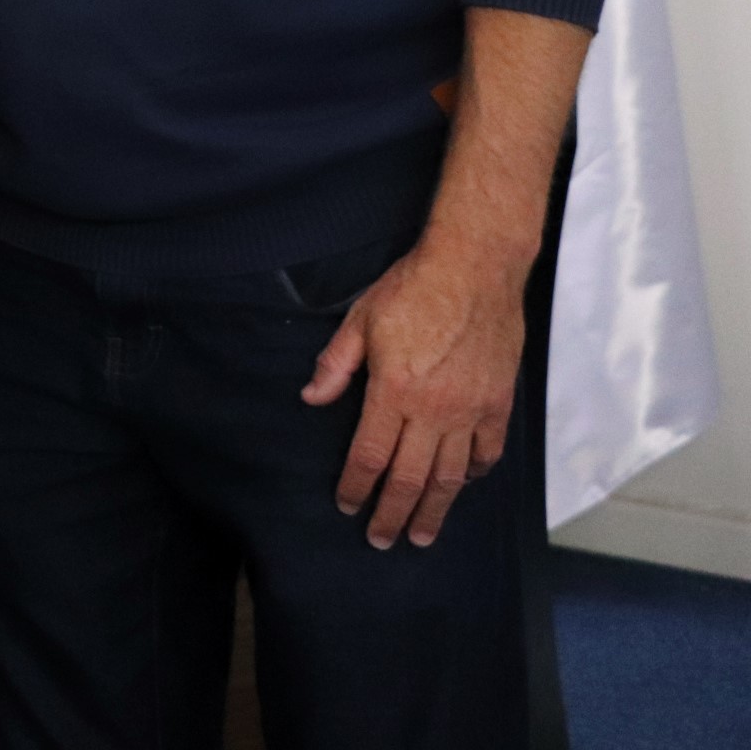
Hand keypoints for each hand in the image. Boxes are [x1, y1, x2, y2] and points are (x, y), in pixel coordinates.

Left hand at [302, 240, 524, 548]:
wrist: (475, 268)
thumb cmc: (412, 289)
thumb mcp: (360, 320)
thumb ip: (336, 365)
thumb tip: (311, 399)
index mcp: (394, 392)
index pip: (370, 455)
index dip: (357, 487)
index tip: (348, 507)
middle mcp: (434, 410)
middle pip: (411, 477)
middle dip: (394, 513)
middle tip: (383, 541)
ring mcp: (471, 409)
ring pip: (452, 475)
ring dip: (436, 508)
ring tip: (423, 534)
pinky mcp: (499, 402)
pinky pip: (488, 451)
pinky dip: (474, 473)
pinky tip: (462, 484)